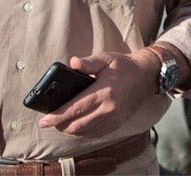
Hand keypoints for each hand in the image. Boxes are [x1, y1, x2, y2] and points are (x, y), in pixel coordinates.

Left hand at [38, 50, 160, 136]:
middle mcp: (110, 108)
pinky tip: (77, 126)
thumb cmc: (124, 66)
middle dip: (59, 125)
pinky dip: (82, 132)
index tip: (43, 120)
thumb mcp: (107, 58)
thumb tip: (72, 63)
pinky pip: (95, 133)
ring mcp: (115, 118)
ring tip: (60, 124)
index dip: (57, 116)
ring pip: (85, 131)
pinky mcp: (118, 123)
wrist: (146, 76)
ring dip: (70, 130)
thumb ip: (88, 62)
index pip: (76, 108)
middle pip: (77, 124)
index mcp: (104, 91)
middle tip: (48, 122)